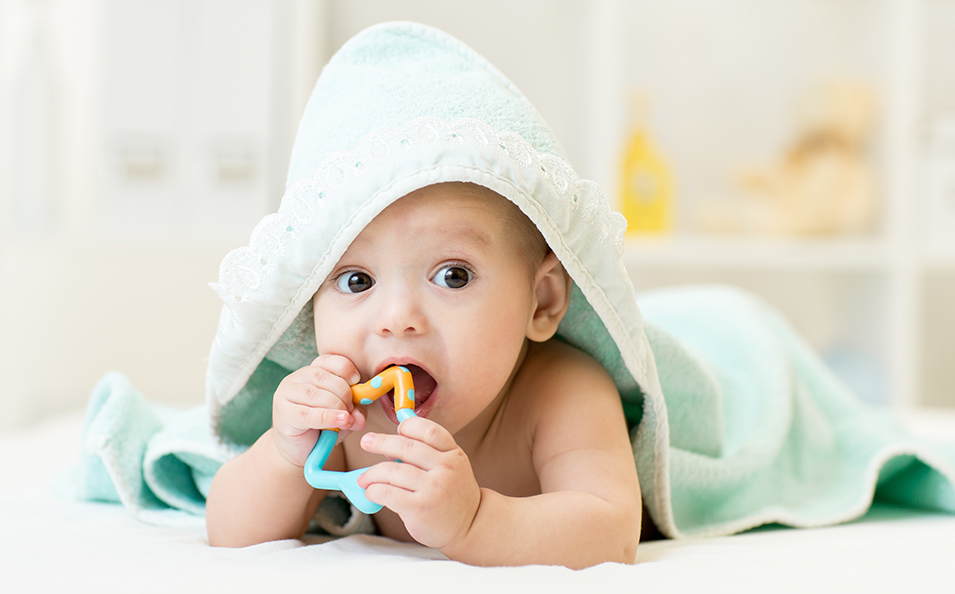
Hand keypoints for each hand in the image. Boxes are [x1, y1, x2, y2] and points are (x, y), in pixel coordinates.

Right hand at [270, 354, 363, 467]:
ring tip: (347, 418)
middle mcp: (296, 379)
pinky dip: (328, 417)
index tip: (357, 380)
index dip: (345, 368)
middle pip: (323, 377)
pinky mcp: (284, 413)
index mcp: (312, 372)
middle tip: (352, 409)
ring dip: (337, 405)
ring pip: (315, 394)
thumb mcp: (344, 416)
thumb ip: (355, 412)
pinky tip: (341, 421)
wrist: (300, 449)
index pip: (328, 360)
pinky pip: (308, 414)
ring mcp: (287, 395)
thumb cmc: (323, 427)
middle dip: (344, 392)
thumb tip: (359, 416)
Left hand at [357, 417, 480, 549]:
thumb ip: (428, 453)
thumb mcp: (452, 467)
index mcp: (453, 454)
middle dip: (380, 442)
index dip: (408, 426)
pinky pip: (387, 493)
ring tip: (364, 478)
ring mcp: (432, 489)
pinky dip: (373, 490)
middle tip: (367, 442)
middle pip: (406, 447)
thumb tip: (389, 445)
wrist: (471, 525)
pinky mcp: (419, 508)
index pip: (428, 430)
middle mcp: (445, 469)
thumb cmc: (454, 494)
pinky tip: (371, 492)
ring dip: (372, 473)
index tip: (396, 430)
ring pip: (392, 471)